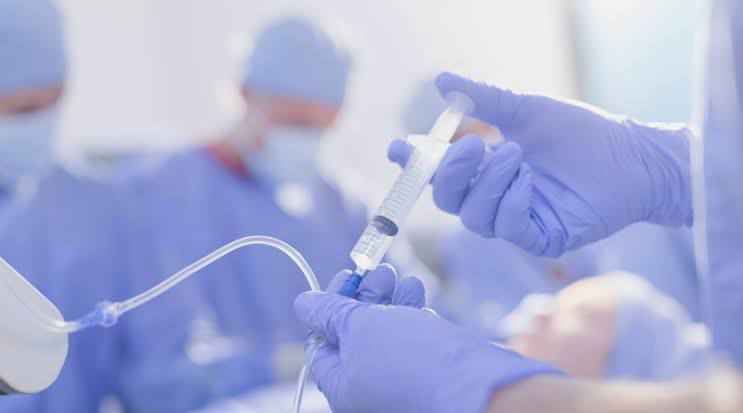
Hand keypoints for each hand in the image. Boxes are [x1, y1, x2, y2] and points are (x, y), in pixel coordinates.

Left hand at [295, 264, 559, 412]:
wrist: (477, 385)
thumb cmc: (410, 360)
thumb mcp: (358, 328)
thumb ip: (328, 313)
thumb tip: (303, 303)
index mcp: (343, 387)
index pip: (321, 344)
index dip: (328, 307)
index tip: (344, 277)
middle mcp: (369, 387)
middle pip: (355, 334)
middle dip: (363, 296)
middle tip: (376, 270)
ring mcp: (401, 378)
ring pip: (386, 331)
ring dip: (389, 297)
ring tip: (399, 274)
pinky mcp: (429, 369)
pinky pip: (412, 336)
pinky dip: (410, 311)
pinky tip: (417, 291)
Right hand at [389, 73, 691, 256]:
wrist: (629, 155)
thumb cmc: (580, 133)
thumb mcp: (526, 110)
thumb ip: (484, 100)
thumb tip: (441, 80)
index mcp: (484, 167)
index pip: (438, 171)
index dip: (415, 162)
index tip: (400, 148)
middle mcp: (493, 196)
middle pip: (447, 200)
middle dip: (453, 174)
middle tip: (474, 145)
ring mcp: (514, 220)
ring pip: (473, 218)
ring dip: (489, 185)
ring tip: (517, 156)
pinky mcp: (540, 238)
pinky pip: (508, 229)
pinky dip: (513, 203)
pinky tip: (531, 182)